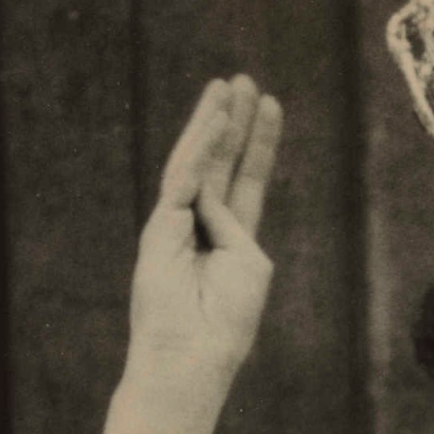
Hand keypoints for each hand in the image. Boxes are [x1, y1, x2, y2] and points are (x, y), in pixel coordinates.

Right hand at [126, 76, 283, 395]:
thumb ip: (236, 223)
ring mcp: (177, 224)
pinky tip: (216, 121)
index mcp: (233, 239)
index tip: (272, 106)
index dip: (260, 144)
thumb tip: (210, 194)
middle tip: (244, 80)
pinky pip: (184, 179)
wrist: (193, 354)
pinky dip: (201, 149)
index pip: (247, 180)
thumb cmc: (228, 320)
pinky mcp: (160, 226)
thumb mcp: (248, 264)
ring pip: (197, 162)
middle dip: (233, 122)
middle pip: (222, 162)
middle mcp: (203, 226)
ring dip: (213, 122)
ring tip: (227, 85)